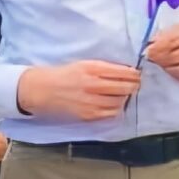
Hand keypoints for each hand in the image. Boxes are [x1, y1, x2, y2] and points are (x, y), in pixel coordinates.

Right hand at [21, 59, 142, 120]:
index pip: (124, 72)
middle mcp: (93, 84)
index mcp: (93, 68)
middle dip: (134, 86)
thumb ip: (103, 68)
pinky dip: (116, 109)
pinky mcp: (88, 114)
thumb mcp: (83, 64)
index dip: (134, 74)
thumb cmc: (63, 74)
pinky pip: (110, 113)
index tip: (137, 74)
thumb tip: (125, 72)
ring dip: (125, 98)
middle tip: (136, 85)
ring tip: (124, 94)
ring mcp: (91, 101)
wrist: (41, 89)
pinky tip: (113, 104)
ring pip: (120, 101)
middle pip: (126, 87)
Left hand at [144, 18, 178, 84]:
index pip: (171, 43)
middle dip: (159, 60)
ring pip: (178, 71)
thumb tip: (150, 44)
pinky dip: (176, 75)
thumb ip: (167, 34)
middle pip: (173, 59)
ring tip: (163, 63)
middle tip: (152, 58)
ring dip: (166, 68)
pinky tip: (173, 69)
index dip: (156, 49)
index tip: (147, 51)